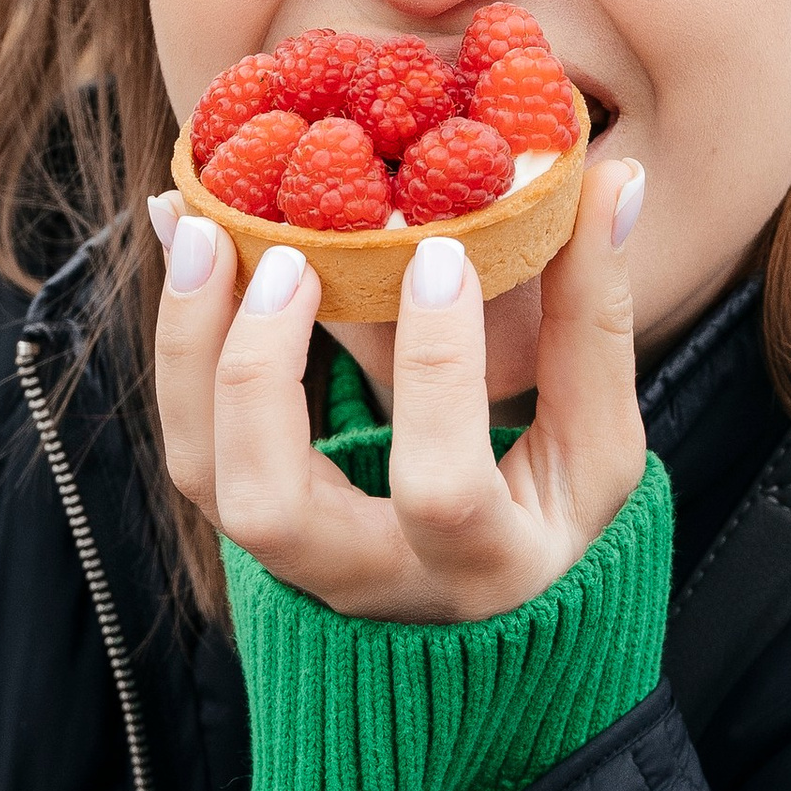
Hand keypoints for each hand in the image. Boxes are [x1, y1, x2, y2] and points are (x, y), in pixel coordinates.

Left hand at [153, 152, 647, 622]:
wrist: (483, 611)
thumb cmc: (552, 514)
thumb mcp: (597, 438)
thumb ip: (594, 319)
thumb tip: (612, 179)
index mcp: (483, 565)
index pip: (441, 490)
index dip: (436, 372)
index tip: (440, 255)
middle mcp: (371, 581)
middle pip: (270, 508)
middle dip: (261, 373)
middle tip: (289, 258)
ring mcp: (295, 560)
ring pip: (204, 475)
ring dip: (190, 348)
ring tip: (207, 232)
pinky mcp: (249, 516)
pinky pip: (190, 437)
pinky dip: (177, 338)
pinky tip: (188, 236)